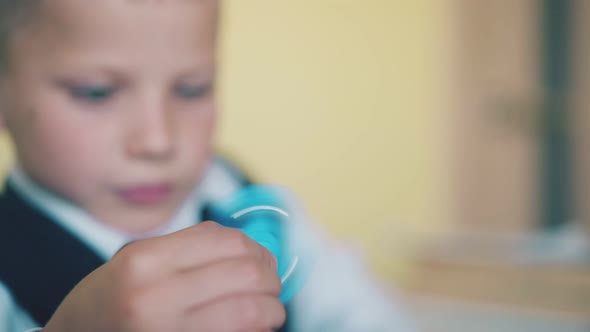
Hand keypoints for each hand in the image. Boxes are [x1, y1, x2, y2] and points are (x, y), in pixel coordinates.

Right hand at [43, 221, 284, 331]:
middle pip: (247, 274)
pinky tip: (253, 329)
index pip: (230, 243)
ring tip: (268, 311)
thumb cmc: (110, 298)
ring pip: (251, 310)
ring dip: (272, 310)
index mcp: (146, 262)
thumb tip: (252, 247)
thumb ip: (191, 245)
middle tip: (270, 288)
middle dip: (271, 280)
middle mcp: (154, 297)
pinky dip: (257, 331)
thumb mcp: (137, 258)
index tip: (263, 262)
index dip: (259, 251)